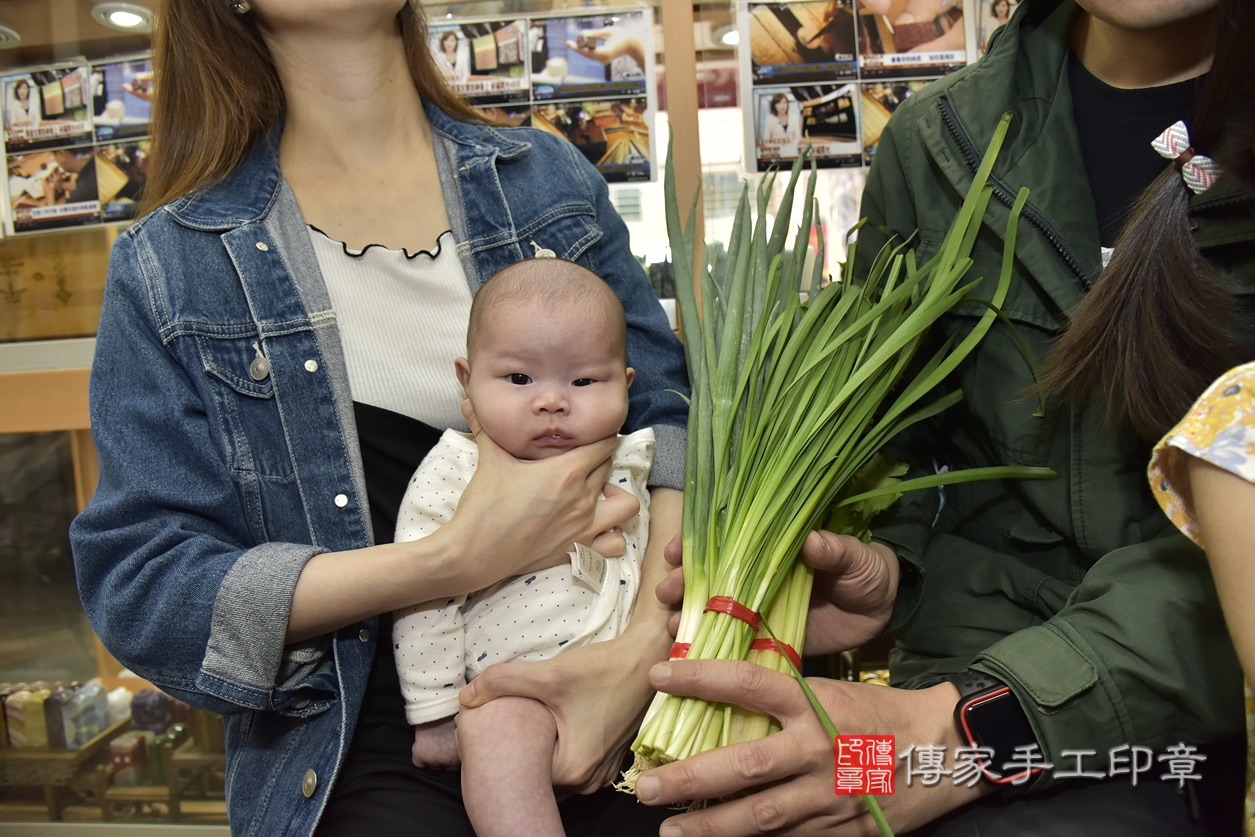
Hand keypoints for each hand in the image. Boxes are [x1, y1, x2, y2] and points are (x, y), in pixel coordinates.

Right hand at [449, 400, 638, 588]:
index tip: (590, 434)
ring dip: (617, 497)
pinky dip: (613, 534)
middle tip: (582, 459)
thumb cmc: (483, 506)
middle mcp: (582, 497)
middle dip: (601, 460)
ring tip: (599, 493)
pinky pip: (616, 543)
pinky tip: (595, 526)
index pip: (604, 444)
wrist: (474, 553)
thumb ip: (485, 428)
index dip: (601, 435)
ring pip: (626, 505)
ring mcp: (584, 526)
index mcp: (565, 471)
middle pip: (610, 467)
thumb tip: (469, 402)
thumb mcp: (490, 461)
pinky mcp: (579, 550)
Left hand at [459, 629, 659, 793]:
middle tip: (499, 729)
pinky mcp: (608, 761)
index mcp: (572, 771)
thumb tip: (465, 696)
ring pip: (554, 772)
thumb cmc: (602, 670)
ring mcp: (601, 775)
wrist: (647, 658)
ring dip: (538, 753)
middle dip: (518, 756)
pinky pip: (571, 765)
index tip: (486, 736)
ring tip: (522, 727)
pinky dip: (556, 750)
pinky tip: (547, 727)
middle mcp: (589, 782)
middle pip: (537, 777)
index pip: (520, 777)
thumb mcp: (549, 674)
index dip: (499, 757)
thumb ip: (502, 682)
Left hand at [566, 27, 645, 67]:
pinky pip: (592, 55)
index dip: (578, 47)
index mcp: (605, 52)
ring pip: (589, 55)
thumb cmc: (622, 36)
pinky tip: (582, 45)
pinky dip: (587, 49)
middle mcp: (603, 59)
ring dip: (583, 48)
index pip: (588, 51)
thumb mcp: (607, 31)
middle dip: (578, 48)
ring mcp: (604, 60)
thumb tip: (583, 34)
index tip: (569, 44)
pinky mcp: (603, 59)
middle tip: (568, 43)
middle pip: (587, 54)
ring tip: (576, 43)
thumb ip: (595, 33)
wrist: (632, 45)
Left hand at [634, 660, 986, 834]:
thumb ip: (784, 698)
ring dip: (711, 827)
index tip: (657, 676)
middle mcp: (818, 750)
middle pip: (745, 765)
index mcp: (816, 704)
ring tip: (670, 830)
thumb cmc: (880, 714)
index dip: (700, 679)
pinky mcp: (843, 831)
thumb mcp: (831, 691)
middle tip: (646, 785)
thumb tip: (723, 696)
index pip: (748, 684)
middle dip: (691, 778)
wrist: (945, 751)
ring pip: (761, 816)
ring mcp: (829, 796)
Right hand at [654, 530, 898, 653]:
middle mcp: (755, 576)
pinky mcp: (766, 640)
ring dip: (687, 616)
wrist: (885, 611)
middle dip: (680, 581)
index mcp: (770, 547)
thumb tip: (813, 542)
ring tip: (674, 625)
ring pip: (711, 610)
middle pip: (706, 576)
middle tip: (667, 593)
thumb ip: (835, 550)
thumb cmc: (867, 571)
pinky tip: (691, 655)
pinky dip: (709, 650)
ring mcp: (757, 609)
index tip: (675, 552)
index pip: (722, 539)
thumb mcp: (855, 557)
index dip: (692, 542)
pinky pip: (732, 645)